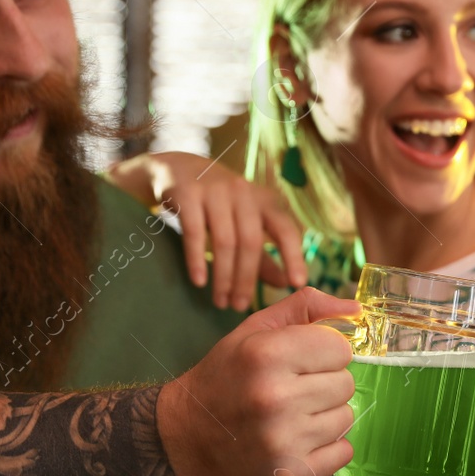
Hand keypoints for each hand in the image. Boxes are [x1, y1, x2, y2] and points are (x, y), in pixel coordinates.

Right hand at [108, 151, 306, 309]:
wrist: (177, 169)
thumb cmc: (219, 204)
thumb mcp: (245, 224)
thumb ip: (265, 255)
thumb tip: (286, 283)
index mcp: (265, 200)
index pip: (286, 229)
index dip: (294, 256)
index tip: (296, 283)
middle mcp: (244, 192)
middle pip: (251, 242)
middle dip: (247, 279)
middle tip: (240, 306)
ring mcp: (215, 190)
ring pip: (224, 241)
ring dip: (223, 276)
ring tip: (220, 301)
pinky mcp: (187, 193)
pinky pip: (194, 232)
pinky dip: (197, 260)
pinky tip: (199, 282)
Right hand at [157, 287, 358, 475]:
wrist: (183, 438)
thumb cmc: (223, 378)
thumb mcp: (253, 330)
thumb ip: (306, 307)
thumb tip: (356, 309)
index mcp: (266, 355)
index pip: (340, 348)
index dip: (324, 352)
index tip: (302, 361)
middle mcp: (275, 398)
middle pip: (345, 384)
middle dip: (324, 383)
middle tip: (293, 391)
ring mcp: (284, 441)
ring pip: (346, 418)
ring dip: (326, 415)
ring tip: (293, 416)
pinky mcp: (291, 474)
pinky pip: (343, 452)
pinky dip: (328, 447)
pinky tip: (299, 440)